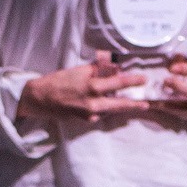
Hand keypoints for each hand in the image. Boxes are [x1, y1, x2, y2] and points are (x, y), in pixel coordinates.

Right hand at [17, 51, 148, 122]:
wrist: (40, 99)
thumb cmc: (58, 81)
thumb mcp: (79, 70)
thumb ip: (98, 69)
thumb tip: (114, 67)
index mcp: (93, 86)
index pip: (118, 83)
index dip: (133, 81)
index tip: (143, 80)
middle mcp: (94, 103)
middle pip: (120, 104)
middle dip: (134, 104)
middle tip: (146, 103)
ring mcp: (90, 114)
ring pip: (111, 110)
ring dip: (121, 107)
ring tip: (133, 105)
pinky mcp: (85, 120)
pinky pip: (100, 114)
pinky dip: (104, 109)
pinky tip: (105, 105)